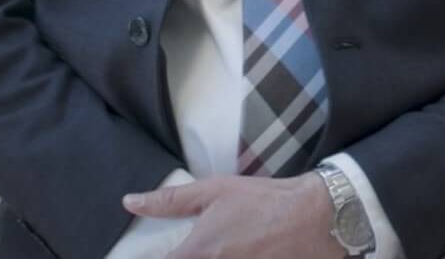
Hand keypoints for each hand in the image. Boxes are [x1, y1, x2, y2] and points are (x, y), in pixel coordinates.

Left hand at [124, 173, 343, 258]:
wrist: (314, 218)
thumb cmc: (262, 201)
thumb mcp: (214, 191)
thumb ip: (169, 201)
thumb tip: (130, 202)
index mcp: (197, 253)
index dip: (158, 258)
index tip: (166, 250)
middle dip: (184, 256)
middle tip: (200, 246)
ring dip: (209, 258)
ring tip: (225, 246)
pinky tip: (241, 253)